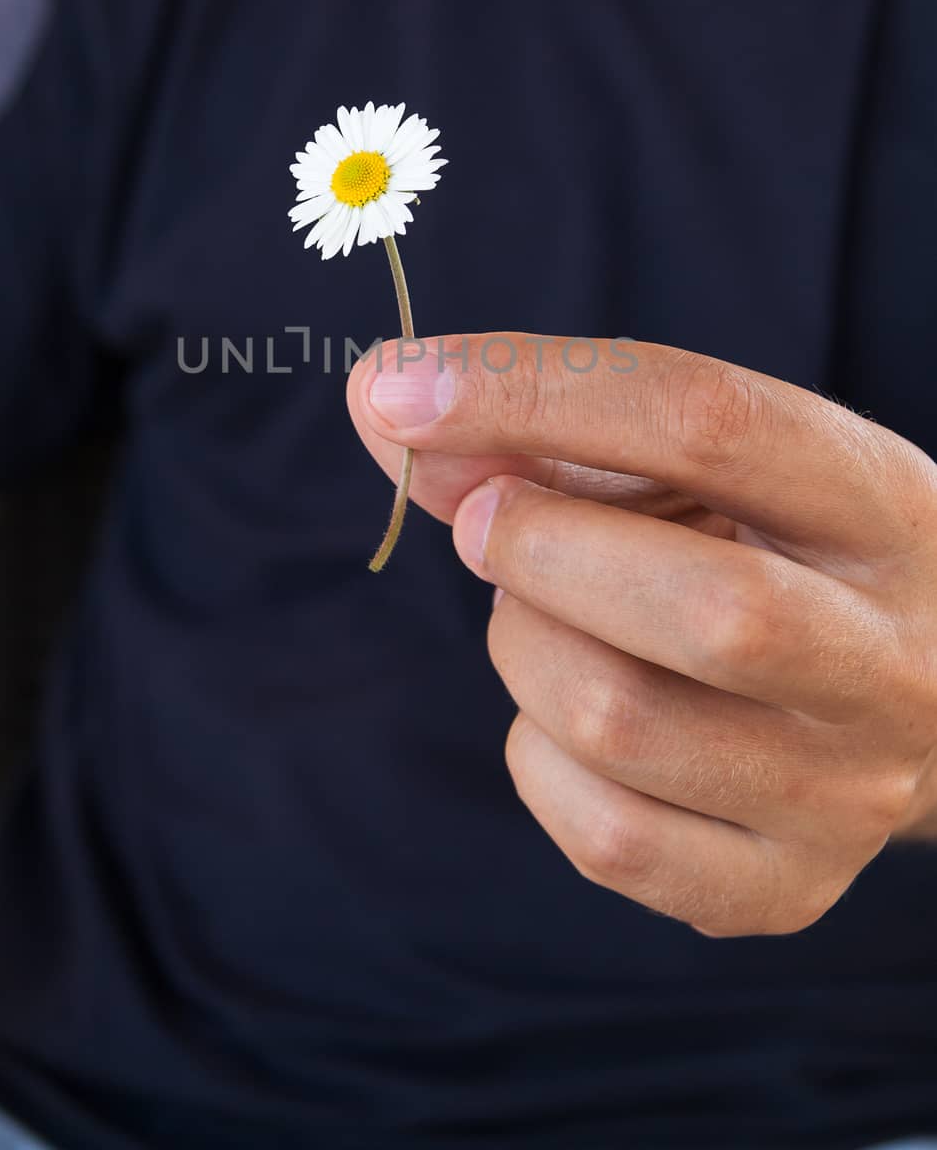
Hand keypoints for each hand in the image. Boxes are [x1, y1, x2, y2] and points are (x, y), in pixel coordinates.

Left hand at [347, 334, 936, 936]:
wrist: (898, 693)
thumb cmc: (760, 544)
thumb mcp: (691, 461)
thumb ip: (544, 428)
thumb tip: (389, 407)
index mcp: (881, 505)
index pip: (711, 425)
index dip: (534, 395)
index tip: (398, 388)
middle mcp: (891, 658)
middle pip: (705, 611)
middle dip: (539, 549)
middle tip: (485, 520)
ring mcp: (848, 791)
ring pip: (620, 723)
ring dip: (526, 644)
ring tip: (547, 614)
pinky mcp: (784, 886)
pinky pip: (603, 837)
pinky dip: (538, 756)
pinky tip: (568, 718)